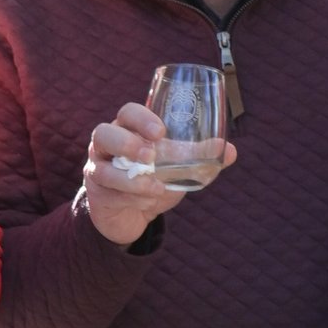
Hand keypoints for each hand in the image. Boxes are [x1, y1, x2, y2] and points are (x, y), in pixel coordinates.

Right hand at [82, 101, 237, 244]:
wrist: (133, 214)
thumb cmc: (153, 179)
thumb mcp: (177, 166)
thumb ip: (200, 156)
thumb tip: (231, 150)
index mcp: (128, 129)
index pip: (127, 113)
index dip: (141, 118)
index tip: (160, 131)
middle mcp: (107, 145)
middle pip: (103, 133)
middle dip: (127, 144)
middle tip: (151, 156)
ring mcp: (97, 169)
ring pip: (102, 168)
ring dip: (132, 179)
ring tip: (156, 187)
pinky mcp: (96, 193)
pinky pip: (108, 193)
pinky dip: (131, 197)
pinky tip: (148, 200)